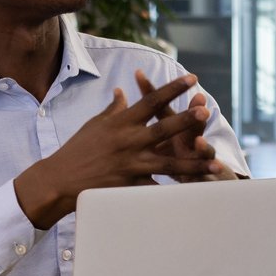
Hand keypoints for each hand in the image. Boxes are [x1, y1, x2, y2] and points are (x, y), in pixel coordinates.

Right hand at [11, 73, 223, 227]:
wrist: (59, 179)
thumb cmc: (77, 149)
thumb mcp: (95, 124)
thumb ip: (114, 109)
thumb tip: (122, 92)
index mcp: (122, 123)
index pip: (151, 101)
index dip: (172, 89)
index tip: (191, 78)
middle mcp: (128, 142)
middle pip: (163, 129)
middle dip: (186, 121)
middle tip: (206, 111)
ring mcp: (130, 165)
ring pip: (168, 164)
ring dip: (194, 164)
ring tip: (217, 164)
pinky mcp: (129, 186)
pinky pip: (157, 191)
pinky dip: (174, 194)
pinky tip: (193, 197)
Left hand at [136, 70, 236, 184]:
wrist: (206, 178)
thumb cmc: (179, 155)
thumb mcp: (160, 138)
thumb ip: (143, 119)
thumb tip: (119, 95)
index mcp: (172, 129)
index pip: (161, 108)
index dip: (150, 92)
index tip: (137, 74)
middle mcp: (188, 138)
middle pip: (189, 124)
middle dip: (192, 111)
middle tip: (199, 97)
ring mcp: (198, 156)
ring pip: (202, 149)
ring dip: (203, 145)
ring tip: (200, 141)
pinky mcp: (204, 174)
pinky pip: (206, 173)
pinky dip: (210, 170)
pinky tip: (217, 168)